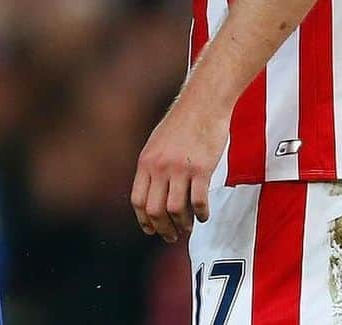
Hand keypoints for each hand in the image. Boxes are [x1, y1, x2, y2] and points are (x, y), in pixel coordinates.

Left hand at [131, 90, 228, 243]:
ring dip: (183, 225)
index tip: (152, 230)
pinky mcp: (201, 169)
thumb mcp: (157, 143)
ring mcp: (180, 168)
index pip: (138, 200)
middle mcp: (159, 167)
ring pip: (176, 210)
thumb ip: (153, 166)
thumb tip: (153, 192)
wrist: (202, 104)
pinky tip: (204, 215)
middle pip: (155, 210)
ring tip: (189, 227)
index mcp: (146, 161)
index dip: (144, 220)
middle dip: (163, 229)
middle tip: (173, 236)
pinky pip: (199, 202)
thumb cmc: (182, 123)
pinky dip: (201, 214)